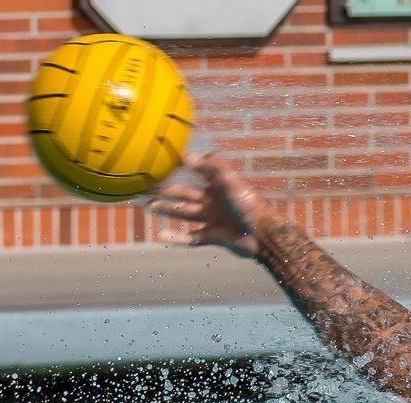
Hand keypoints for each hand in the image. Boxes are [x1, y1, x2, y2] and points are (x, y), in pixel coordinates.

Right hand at [149, 153, 273, 258]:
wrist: (263, 235)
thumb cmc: (249, 204)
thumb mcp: (231, 180)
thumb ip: (211, 165)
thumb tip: (185, 156)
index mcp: (219, 185)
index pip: (198, 171)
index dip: (184, 164)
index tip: (165, 159)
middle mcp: (214, 201)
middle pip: (185, 194)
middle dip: (167, 190)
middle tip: (148, 186)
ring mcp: (212, 219)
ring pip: (185, 212)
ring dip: (167, 209)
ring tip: (150, 205)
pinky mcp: (213, 236)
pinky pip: (191, 238)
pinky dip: (176, 238)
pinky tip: (161, 236)